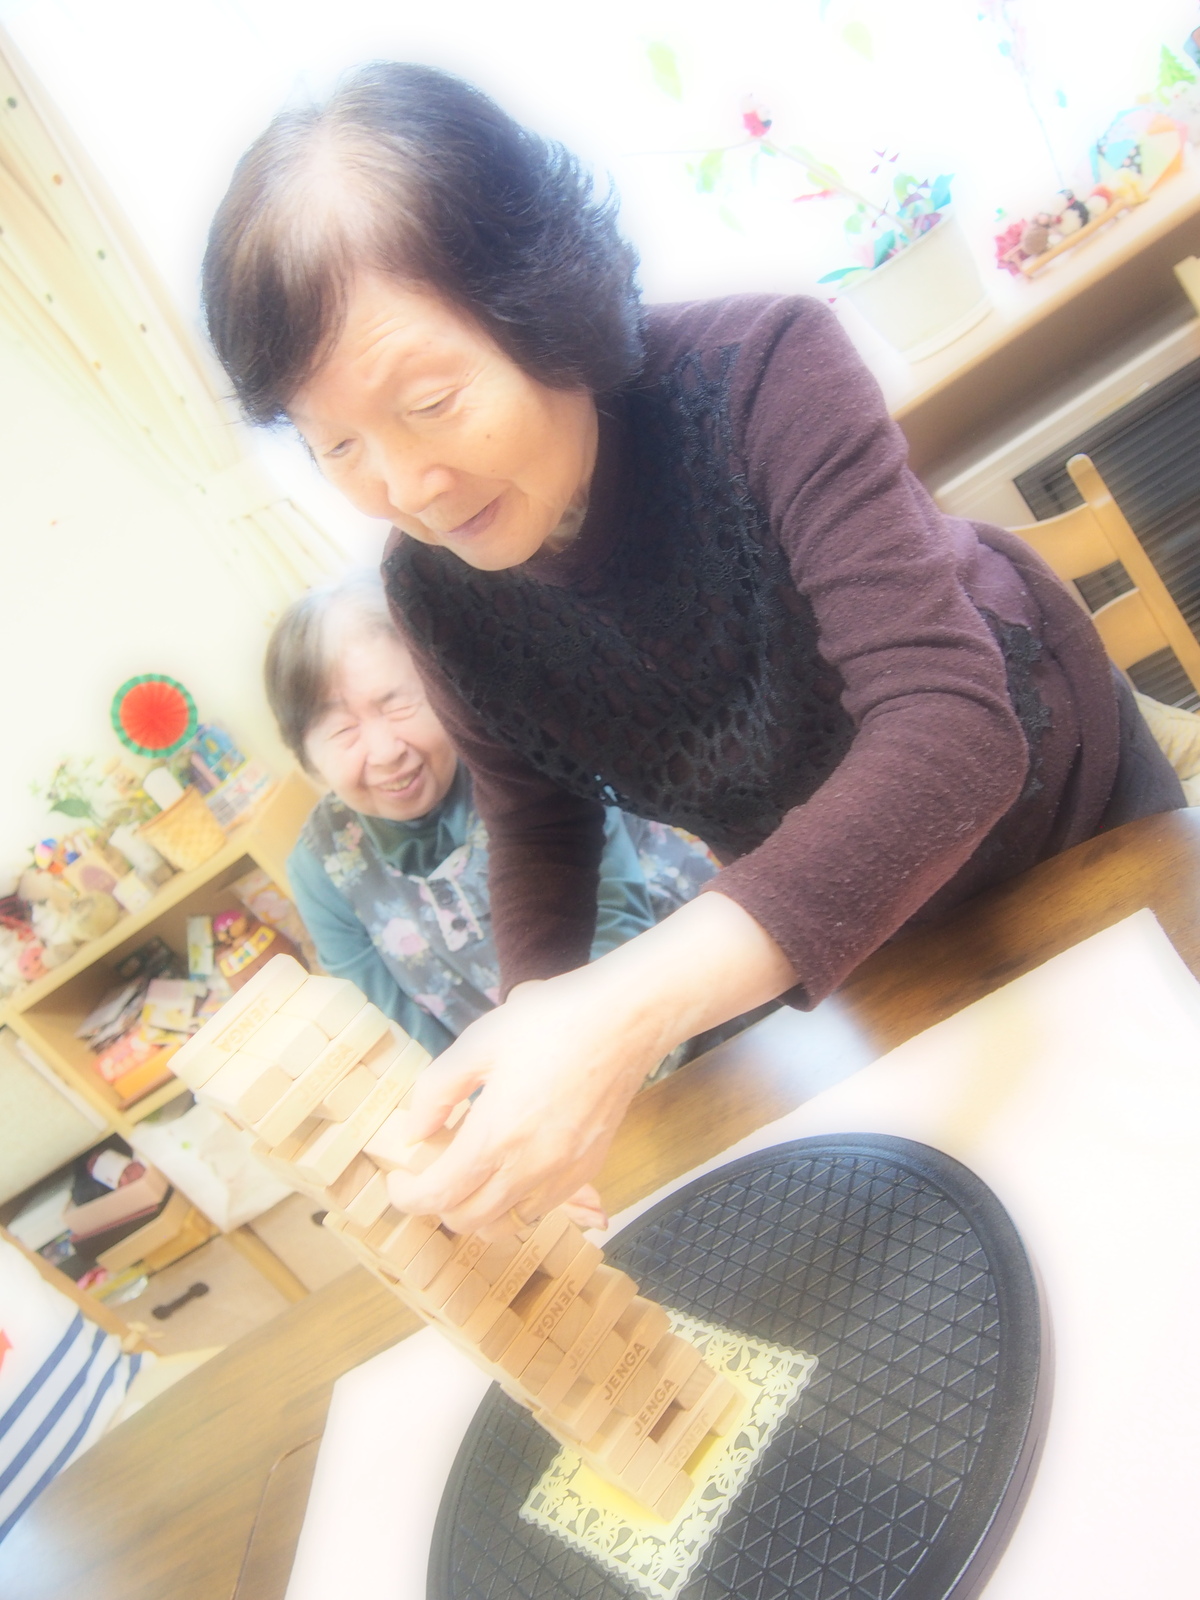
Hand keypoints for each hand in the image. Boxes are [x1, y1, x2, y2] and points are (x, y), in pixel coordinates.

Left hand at [383, 893, 795, 1236]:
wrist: (624, 1019)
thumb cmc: (550, 1020)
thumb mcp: (478, 1041)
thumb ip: (437, 1091)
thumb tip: (414, 1131)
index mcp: (495, 1135)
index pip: (438, 1196)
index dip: (408, 1196)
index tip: (399, 1181)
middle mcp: (530, 1167)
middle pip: (470, 1221)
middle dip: (440, 1205)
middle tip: (432, 1173)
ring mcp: (564, 1172)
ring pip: (509, 1224)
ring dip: (480, 1212)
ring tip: (472, 1176)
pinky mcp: (589, 1166)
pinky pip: (543, 1208)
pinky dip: (518, 1203)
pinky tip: (514, 1167)